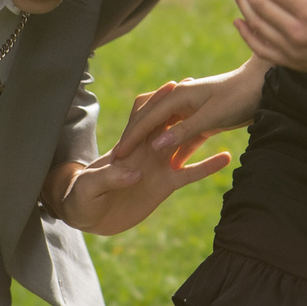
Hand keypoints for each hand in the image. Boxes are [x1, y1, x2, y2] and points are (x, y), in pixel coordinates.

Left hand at [51, 65, 270, 234]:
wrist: (87, 218)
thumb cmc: (81, 198)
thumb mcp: (89, 188)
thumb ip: (109, 178)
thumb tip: (132, 172)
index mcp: (126, 147)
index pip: (144, 118)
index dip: (157, 102)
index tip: (174, 87)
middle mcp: (145, 151)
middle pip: (170, 123)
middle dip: (186, 108)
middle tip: (208, 94)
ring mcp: (157, 166)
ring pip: (184, 144)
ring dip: (202, 132)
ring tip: (225, 118)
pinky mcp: (165, 185)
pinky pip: (190, 172)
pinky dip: (207, 166)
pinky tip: (226, 157)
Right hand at [105, 63, 268, 166]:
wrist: (264, 87)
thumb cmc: (238, 97)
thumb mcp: (211, 117)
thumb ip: (184, 131)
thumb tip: (157, 145)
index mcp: (178, 97)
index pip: (147, 120)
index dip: (131, 138)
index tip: (117, 155)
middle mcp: (181, 103)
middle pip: (152, 126)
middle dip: (136, 143)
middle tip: (119, 163)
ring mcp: (192, 112)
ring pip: (168, 133)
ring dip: (156, 148)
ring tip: (142, 167)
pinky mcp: (204, 121)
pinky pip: (186, 138)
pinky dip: (179, 150)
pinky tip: (174, 165)